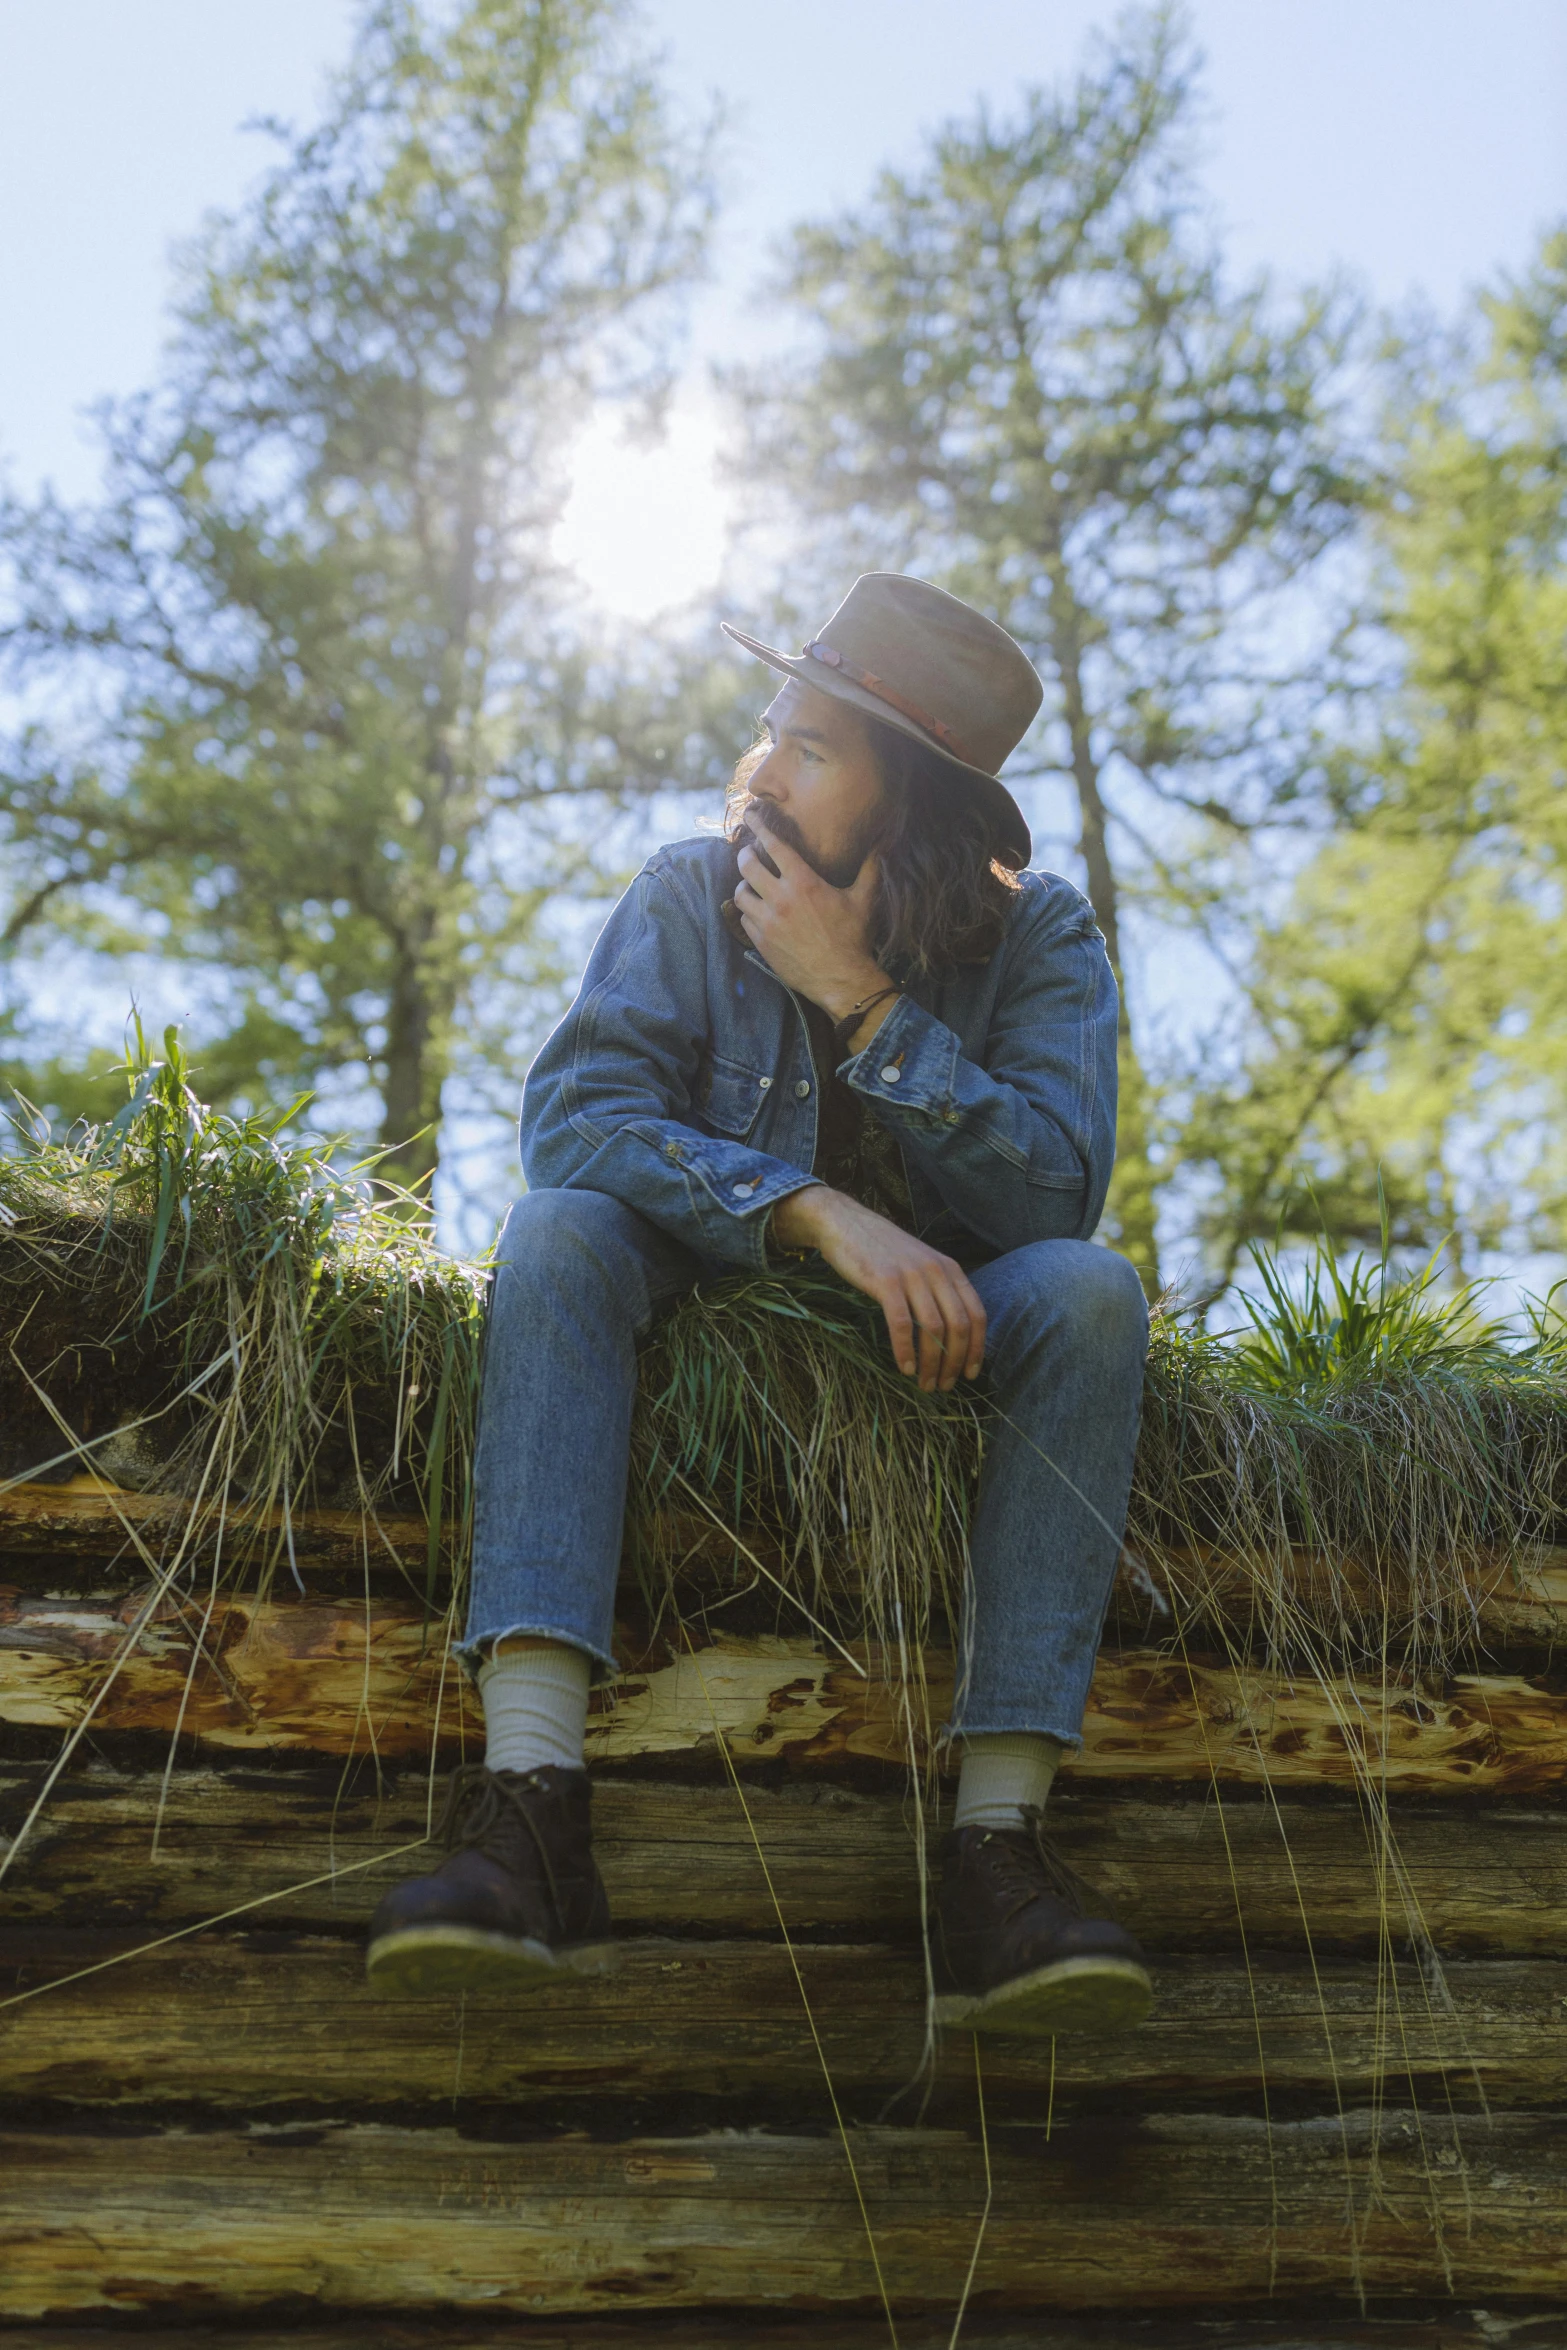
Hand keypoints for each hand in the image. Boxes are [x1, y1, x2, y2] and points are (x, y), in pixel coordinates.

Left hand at [734, 821, 886, 1021]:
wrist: (841, 979)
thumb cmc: (854, 938)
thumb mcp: (865, 900)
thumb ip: (870, 869)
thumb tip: (883, 844)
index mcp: (803, 882)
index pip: (774, 845)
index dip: (759, 826)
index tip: (751, 815)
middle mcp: (780, 899)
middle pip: (747, 866)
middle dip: (745, 855)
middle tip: (750, 854)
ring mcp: (768, 922)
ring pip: (740, 894)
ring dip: (744, 886)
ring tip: (752, 886)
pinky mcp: (762, 943)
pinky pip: (744, 920)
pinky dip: (749, 913)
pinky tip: (758, 913)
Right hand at [772, 1187, 986, 1392]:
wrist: (846, 1223)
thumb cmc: (883, 1251)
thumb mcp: (921, 1264)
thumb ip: (938, 1289)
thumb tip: (951, 1333)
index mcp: (950, 1269)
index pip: (976, 1314)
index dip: (977, 1348)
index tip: (970, 1374)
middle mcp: (936, 1271)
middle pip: (958, 1326)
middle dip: (955, 1362)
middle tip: (944, 1386)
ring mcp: (911, 1275)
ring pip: (933, 1329)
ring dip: (932, 1363)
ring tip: (926, 1384)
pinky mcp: (885, 1281)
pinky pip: (902, 1323)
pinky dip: (906, 1350)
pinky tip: (904, 1367)